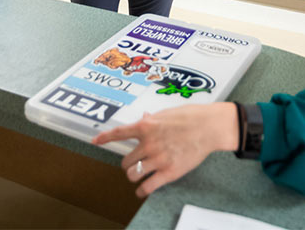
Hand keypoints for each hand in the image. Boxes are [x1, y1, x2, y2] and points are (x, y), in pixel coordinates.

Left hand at [92, 102, 237, 196]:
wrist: (208, 127)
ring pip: (133, 174)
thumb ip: (152, 119)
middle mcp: (148, 143)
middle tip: (136, 163)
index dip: (105, 138)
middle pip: (126, 160)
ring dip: (133, 176)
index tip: (95, 141)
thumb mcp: (167, 113)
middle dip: (128, 163)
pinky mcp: (169, 172)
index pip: (119, 133)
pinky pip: (147, 187)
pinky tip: (142, 190)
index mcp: (146, 126)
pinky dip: (142, 190)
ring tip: (138, 175)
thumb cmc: (190, 116)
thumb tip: (144, 118)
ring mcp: (158, 159)